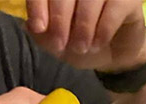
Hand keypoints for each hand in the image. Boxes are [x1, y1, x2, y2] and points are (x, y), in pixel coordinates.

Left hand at [26, 0, 145, 72]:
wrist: (114, 55)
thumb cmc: (83, 42)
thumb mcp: (58, 44)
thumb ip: (42, 34)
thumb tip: (31, 24)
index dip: (38, 5)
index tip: (39, 28)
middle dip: (60, 19)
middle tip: (61, 45)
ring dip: (83, 27)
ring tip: (82, 48)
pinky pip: (113, 7)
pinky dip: (103, 29)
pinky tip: (98, 43)